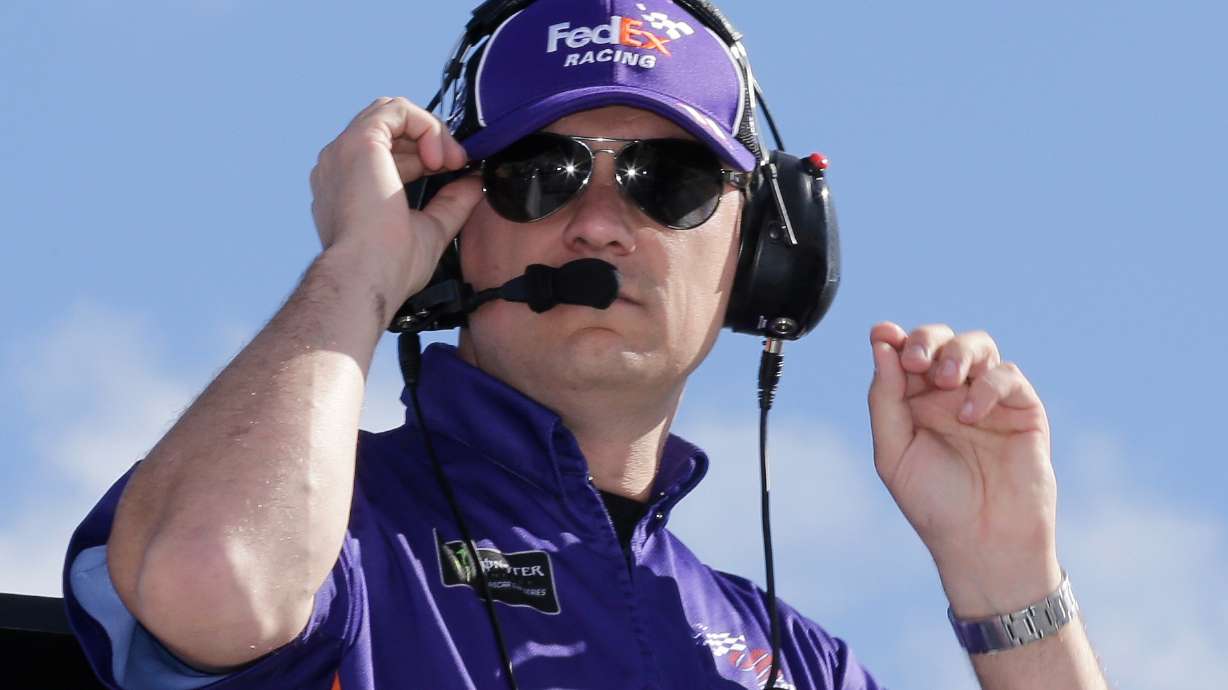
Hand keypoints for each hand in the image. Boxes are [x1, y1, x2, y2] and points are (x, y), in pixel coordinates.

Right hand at [309, 97, 481, 316]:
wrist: (367, 275)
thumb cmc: (389, 266)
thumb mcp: (431, 228)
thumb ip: (451, 202)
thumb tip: (474, 183)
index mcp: (350, 187)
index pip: (389, 152)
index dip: (426, 155)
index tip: (453, 171)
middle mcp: (341, 165)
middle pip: (390, 128)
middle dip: (430, 140)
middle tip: (458, 164)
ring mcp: (344, 151)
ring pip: (393, 113)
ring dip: (431, 130)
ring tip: (450, 160)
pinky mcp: (359, 141)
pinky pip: (397, 110)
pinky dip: (426, 125)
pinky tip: (438, 156)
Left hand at [867, 322, 1060, 617]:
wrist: (983, 542)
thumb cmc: (935, 503)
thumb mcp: (894, 451)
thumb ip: (885, 398)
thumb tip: (880, 344)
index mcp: (914, 403)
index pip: (903, 355)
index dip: (893, 339)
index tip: (883, 334)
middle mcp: (949, 396)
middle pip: (940, 341)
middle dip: (926, 339)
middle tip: (916, 361)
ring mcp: (986, 400)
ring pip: (978, 346)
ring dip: (957, 352)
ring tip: (945, 379)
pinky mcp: (1022, 410)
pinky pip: (1007, 375)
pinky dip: (986, 386)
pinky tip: (969, 413)